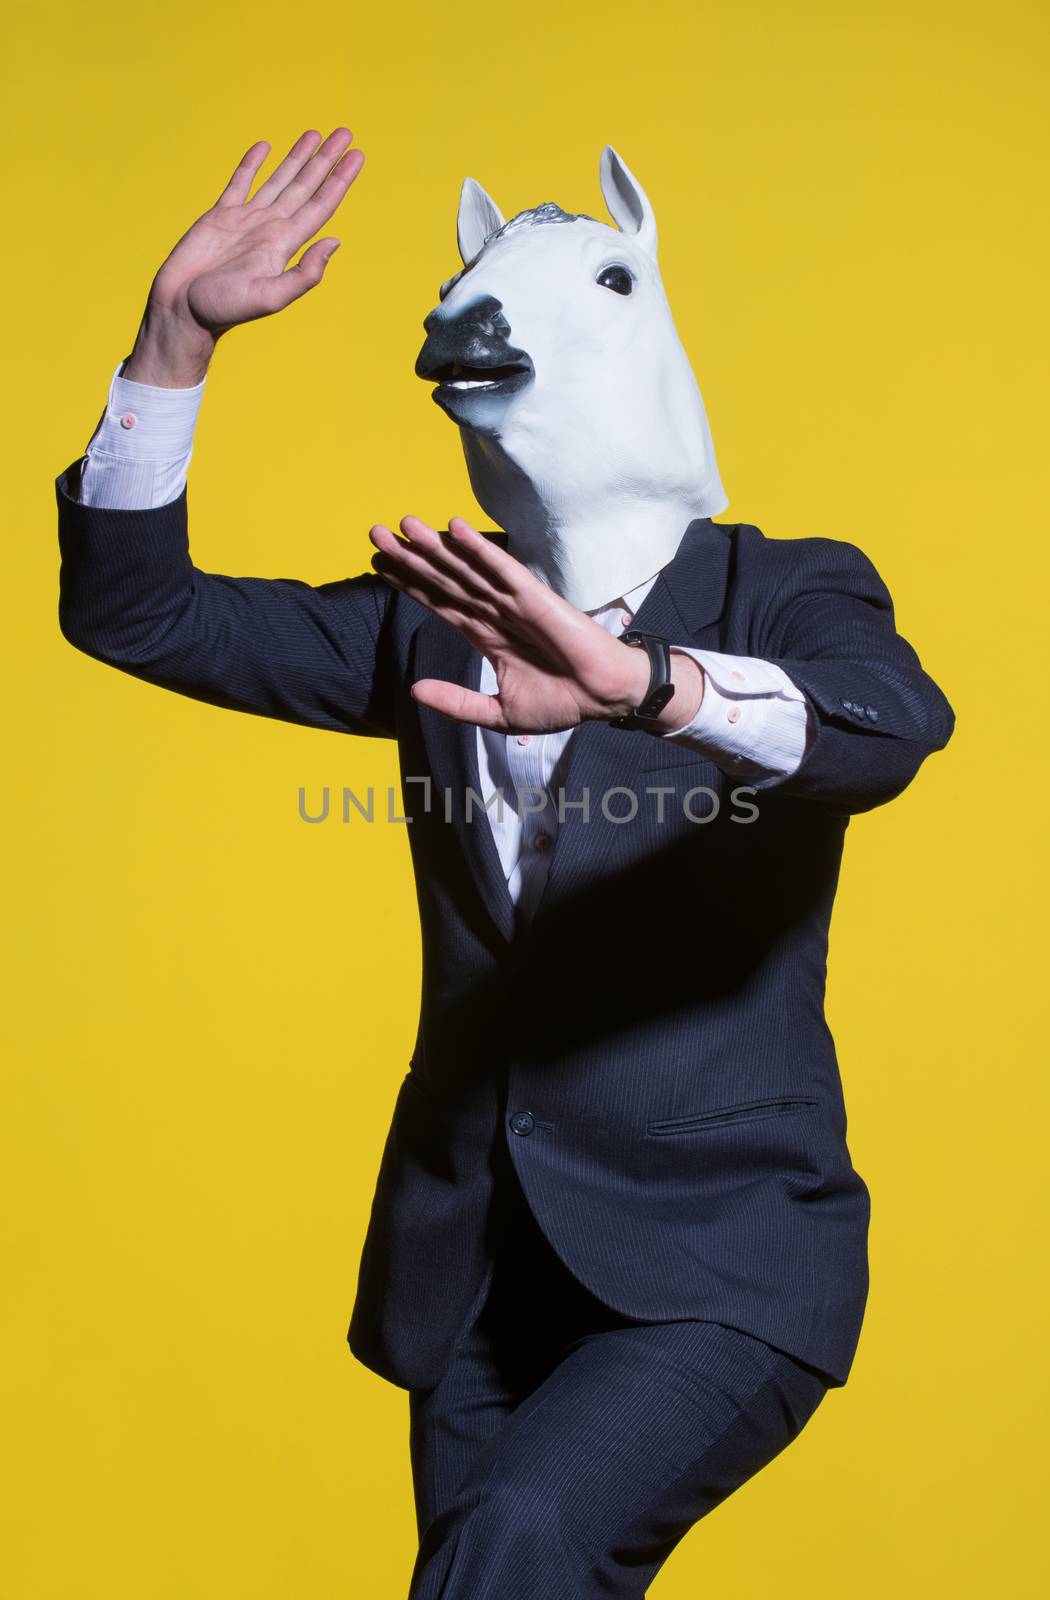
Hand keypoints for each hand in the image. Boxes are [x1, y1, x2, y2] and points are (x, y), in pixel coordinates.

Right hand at [124, 128, 364, 386]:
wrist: (182, 310)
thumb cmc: (223, 309)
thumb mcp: (269, 297)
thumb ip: (303, 274)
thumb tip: (335, 242)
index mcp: (284, 244)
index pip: (320, 205)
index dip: (339, 180)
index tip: (357, 156)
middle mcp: (270, 228)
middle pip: (305, 186)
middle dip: (325, 161)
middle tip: (345, 133)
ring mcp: (246, 220)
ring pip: (278, 180)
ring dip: (297, 158)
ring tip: (315, 134)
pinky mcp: (219, 216)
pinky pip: (240, 183)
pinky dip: (252, 164)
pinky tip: (265, 147)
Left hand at [368, 516, 704, 734]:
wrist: (602, 700)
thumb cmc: (561, 703)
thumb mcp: (498, 713)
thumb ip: (456, 701)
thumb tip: (413, 690)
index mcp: (485, 635)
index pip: (439, 602)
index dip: (408, 583)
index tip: (378, 565)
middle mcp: (494, 613)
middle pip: (443, 579)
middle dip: (409, 557)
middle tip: (374, 534)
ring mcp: (513, 603)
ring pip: (466, 570)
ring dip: (435, 546)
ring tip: (404, 524)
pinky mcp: (535, 599)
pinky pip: (501, 570)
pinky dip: (478, 550)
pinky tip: (455, 528)